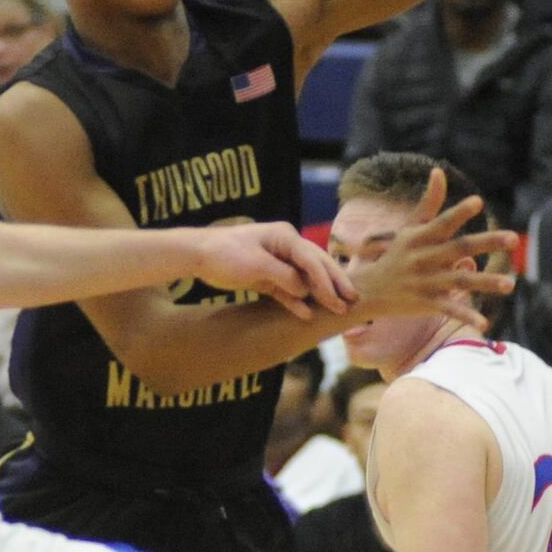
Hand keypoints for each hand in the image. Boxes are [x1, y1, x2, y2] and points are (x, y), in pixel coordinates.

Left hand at [192, 221, 356, 320]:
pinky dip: (297, 301)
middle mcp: (285, 247)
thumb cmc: (226, 254)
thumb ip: (283, 276)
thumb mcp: (256, 265)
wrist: (199, 255)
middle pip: (316, 266)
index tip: (338, 299)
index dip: (327, 281)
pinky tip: (307, 315)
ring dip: (319, 294)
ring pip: (305, 279)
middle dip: (334, 284)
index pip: (312, 260)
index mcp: (285, 237)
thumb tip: (304, 288)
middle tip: (353, 301)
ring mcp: (277, 262)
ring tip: (338, 309)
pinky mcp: (267, 277)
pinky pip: (288, 290)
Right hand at [348, 168, 517, 331]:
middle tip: (513, 238)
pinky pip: (449, 310)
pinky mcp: (427, 303)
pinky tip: (485, 324)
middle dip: (486, 243)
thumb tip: (439, 171)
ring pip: (460, 281)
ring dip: (485, 283)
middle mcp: (423, 258)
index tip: (479, 202)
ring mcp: (425, 282)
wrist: (367, 291)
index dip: (459, 213)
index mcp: (420, 238)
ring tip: (511, 284)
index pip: (443, 223)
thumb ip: (429, 202)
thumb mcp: (410, 228)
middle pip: (459, 249)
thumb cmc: (396, 255)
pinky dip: (465, 316)